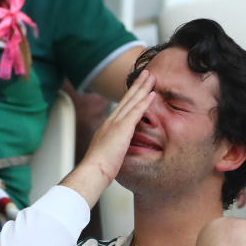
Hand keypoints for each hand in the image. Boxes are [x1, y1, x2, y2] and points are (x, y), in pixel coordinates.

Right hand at [61, 70, 154, 206]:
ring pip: (132, 101)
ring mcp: (116, 123)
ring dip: (142, 88)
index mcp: (108, 127)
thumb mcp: (107, 155)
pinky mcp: (122, 129)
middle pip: (127, 99)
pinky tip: (152, 94)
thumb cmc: (98, 169)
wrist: (93, 171)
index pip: (122, 107)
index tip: (137, 87)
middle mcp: (111, 121)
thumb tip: (118, 152)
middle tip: (146, 73)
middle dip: (137, 85)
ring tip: (151, 77)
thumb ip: (113, 149)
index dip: (130, 96)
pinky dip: (144, 102)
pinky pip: (136, 112)